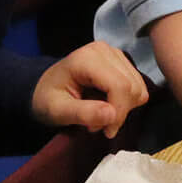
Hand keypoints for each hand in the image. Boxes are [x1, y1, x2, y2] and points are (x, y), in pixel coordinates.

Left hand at [31, 42, 148, 137]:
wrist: (43, 88)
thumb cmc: (47, 99)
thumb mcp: (57, 111)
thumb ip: (83, 113)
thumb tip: (112, 115)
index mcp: (87, 58)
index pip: (119, 86)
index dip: (118, 112)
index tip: (106, 131)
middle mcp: (105, 51)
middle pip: (132, 87)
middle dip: (120, 112)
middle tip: (99, 125)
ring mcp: (115, 54)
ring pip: (138, 87)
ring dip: (124, 108)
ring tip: (101, 115)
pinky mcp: (122, 61)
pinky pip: (137, 86)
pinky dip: (127, 102)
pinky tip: (107, 105)